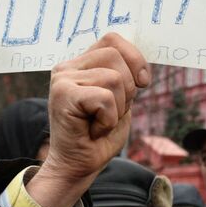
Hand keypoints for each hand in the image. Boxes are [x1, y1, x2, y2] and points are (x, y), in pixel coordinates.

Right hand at [29, 34, 150, 206]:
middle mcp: (67, 67)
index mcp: (80, 64)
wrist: (78, 166)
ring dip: (117, 108)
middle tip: (110, 113)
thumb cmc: (98, 136)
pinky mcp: (63, 94)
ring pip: (114, 79)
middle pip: (116, 56)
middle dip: (128, 89)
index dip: (134, 58)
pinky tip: (94, 129)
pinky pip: (105, 98)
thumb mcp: (120, 99)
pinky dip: (108, 119)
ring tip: (100, 122)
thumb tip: (142, 63)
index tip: (142, 82)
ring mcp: (62, 79)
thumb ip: (125, 76)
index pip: (113, 39)